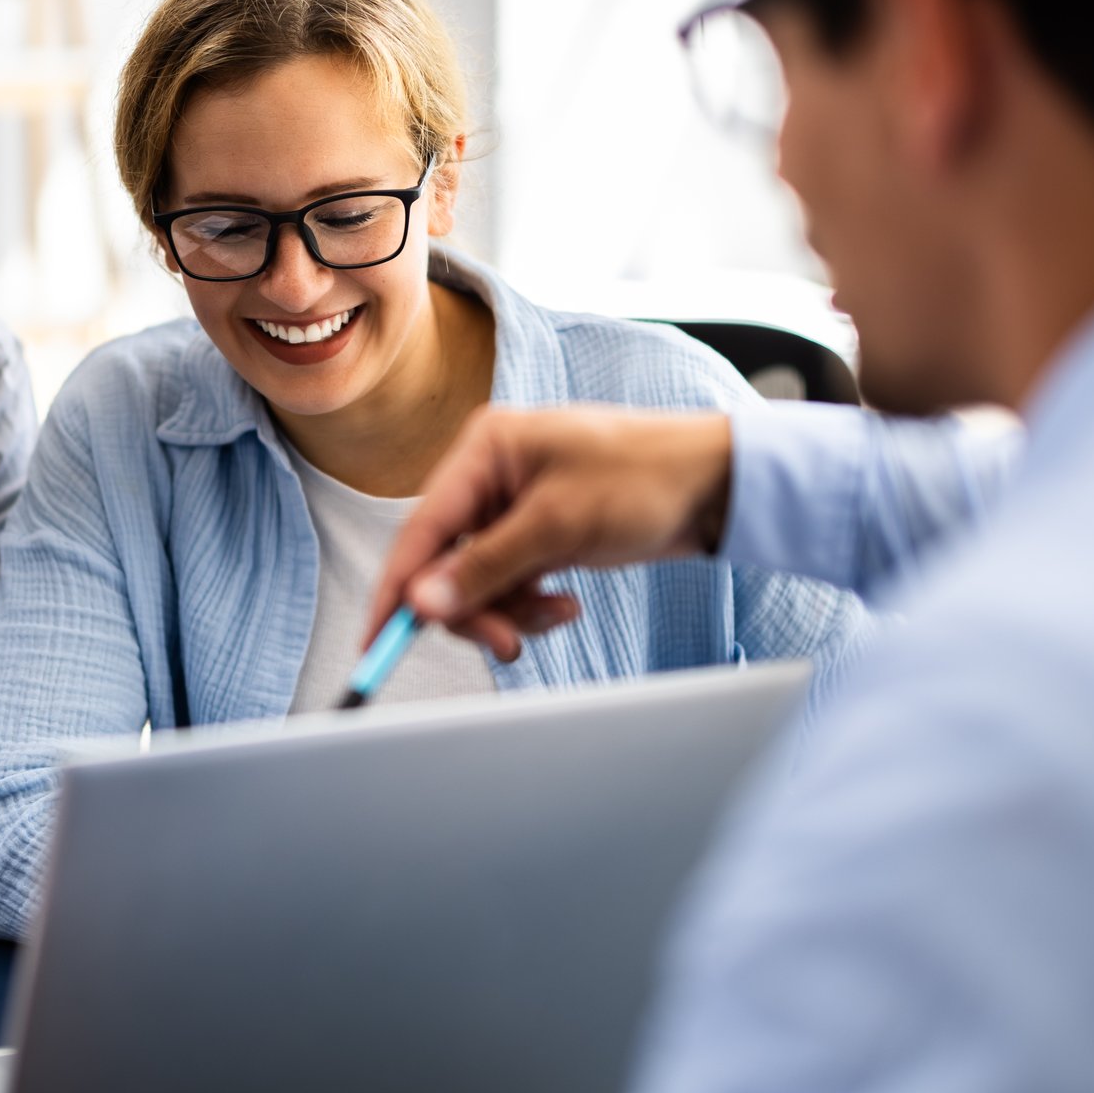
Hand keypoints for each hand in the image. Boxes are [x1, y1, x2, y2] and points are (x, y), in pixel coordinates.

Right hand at [366, 405, 735, 660]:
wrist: (717, 484)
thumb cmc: (645, 478)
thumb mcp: (558, 525)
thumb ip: (485, 567)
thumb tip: (422, 604)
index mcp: (483, 450)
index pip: (420, 529)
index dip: (397, 589)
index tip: (377, 642)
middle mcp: (490, 474)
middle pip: (445, 562)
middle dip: (472, 607)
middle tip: (506, 642)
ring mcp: (514, 505)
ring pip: (477, 580)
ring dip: (508, 610)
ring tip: (553, 616)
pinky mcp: (539, 533)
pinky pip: (509, 582)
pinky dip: (530, 604)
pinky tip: (565, 606)